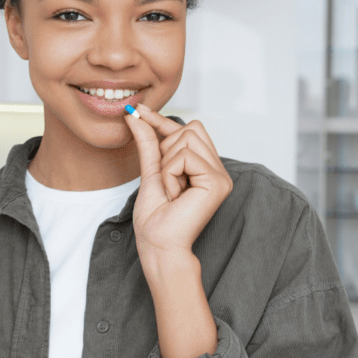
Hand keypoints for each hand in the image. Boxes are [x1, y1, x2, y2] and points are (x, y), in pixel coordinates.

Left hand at [124, 104, 232, 258]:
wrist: (158, 245)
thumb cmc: (155, 219)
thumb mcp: (150, 172)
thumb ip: (148, 143)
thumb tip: (137, 115)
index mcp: (205, 167)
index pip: (188, 129)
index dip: (162, 121)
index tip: (140, 111)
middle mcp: (217, 169)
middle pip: (189, 128)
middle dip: (166, 149)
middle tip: (166, 180)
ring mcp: (220, 175)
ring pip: (185, 138)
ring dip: (167, 165)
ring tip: (171, 191)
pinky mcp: (217, 182)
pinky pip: (184, 156)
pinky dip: (170, 174)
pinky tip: (175, 195)